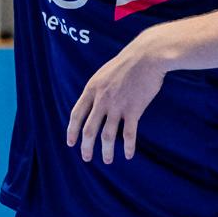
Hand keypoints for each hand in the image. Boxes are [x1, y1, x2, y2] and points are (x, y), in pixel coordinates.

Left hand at [67, 32, 166, 163]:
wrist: (147, 56)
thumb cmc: (127, 62)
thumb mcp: (104, 72)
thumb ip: (97, 89)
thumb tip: (92, 102)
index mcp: (92, 88)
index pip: (76, 114)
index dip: (72, 130)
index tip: (70, 143)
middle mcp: (102, 99)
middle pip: (89, 129)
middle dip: (86, 147)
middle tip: (86, 158)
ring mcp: (117, 105)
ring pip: (107, 136)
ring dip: (106, 152)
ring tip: (107, 160)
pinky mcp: (133, 109)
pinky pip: (128, 134)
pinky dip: (127, 147)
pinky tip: (128, 155)